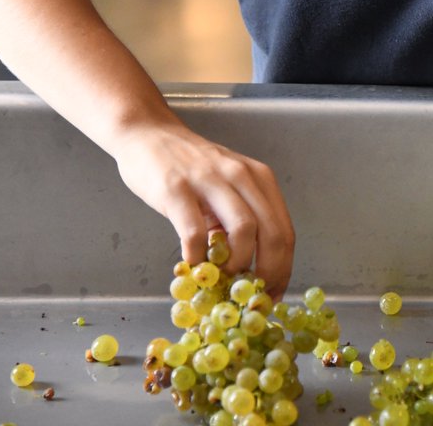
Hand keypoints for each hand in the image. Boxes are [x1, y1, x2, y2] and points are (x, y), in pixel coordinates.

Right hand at [113, 123, 294, 298]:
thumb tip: (249, 268)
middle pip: (273, 233)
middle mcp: (241, 176)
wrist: (148, 134)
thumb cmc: (189, 167)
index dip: (283, 268)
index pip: (285, 230)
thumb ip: (240, 218)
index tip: (272, 293)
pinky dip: (198, 257)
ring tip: (223, 280)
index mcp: (259, 178)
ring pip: (244, 230)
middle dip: (269, 272)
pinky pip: (195, 232)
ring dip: (237, 265)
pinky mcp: (176, 189)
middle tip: (253, 297)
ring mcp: (210, 180)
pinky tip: (193, 266)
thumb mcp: (227, 186)